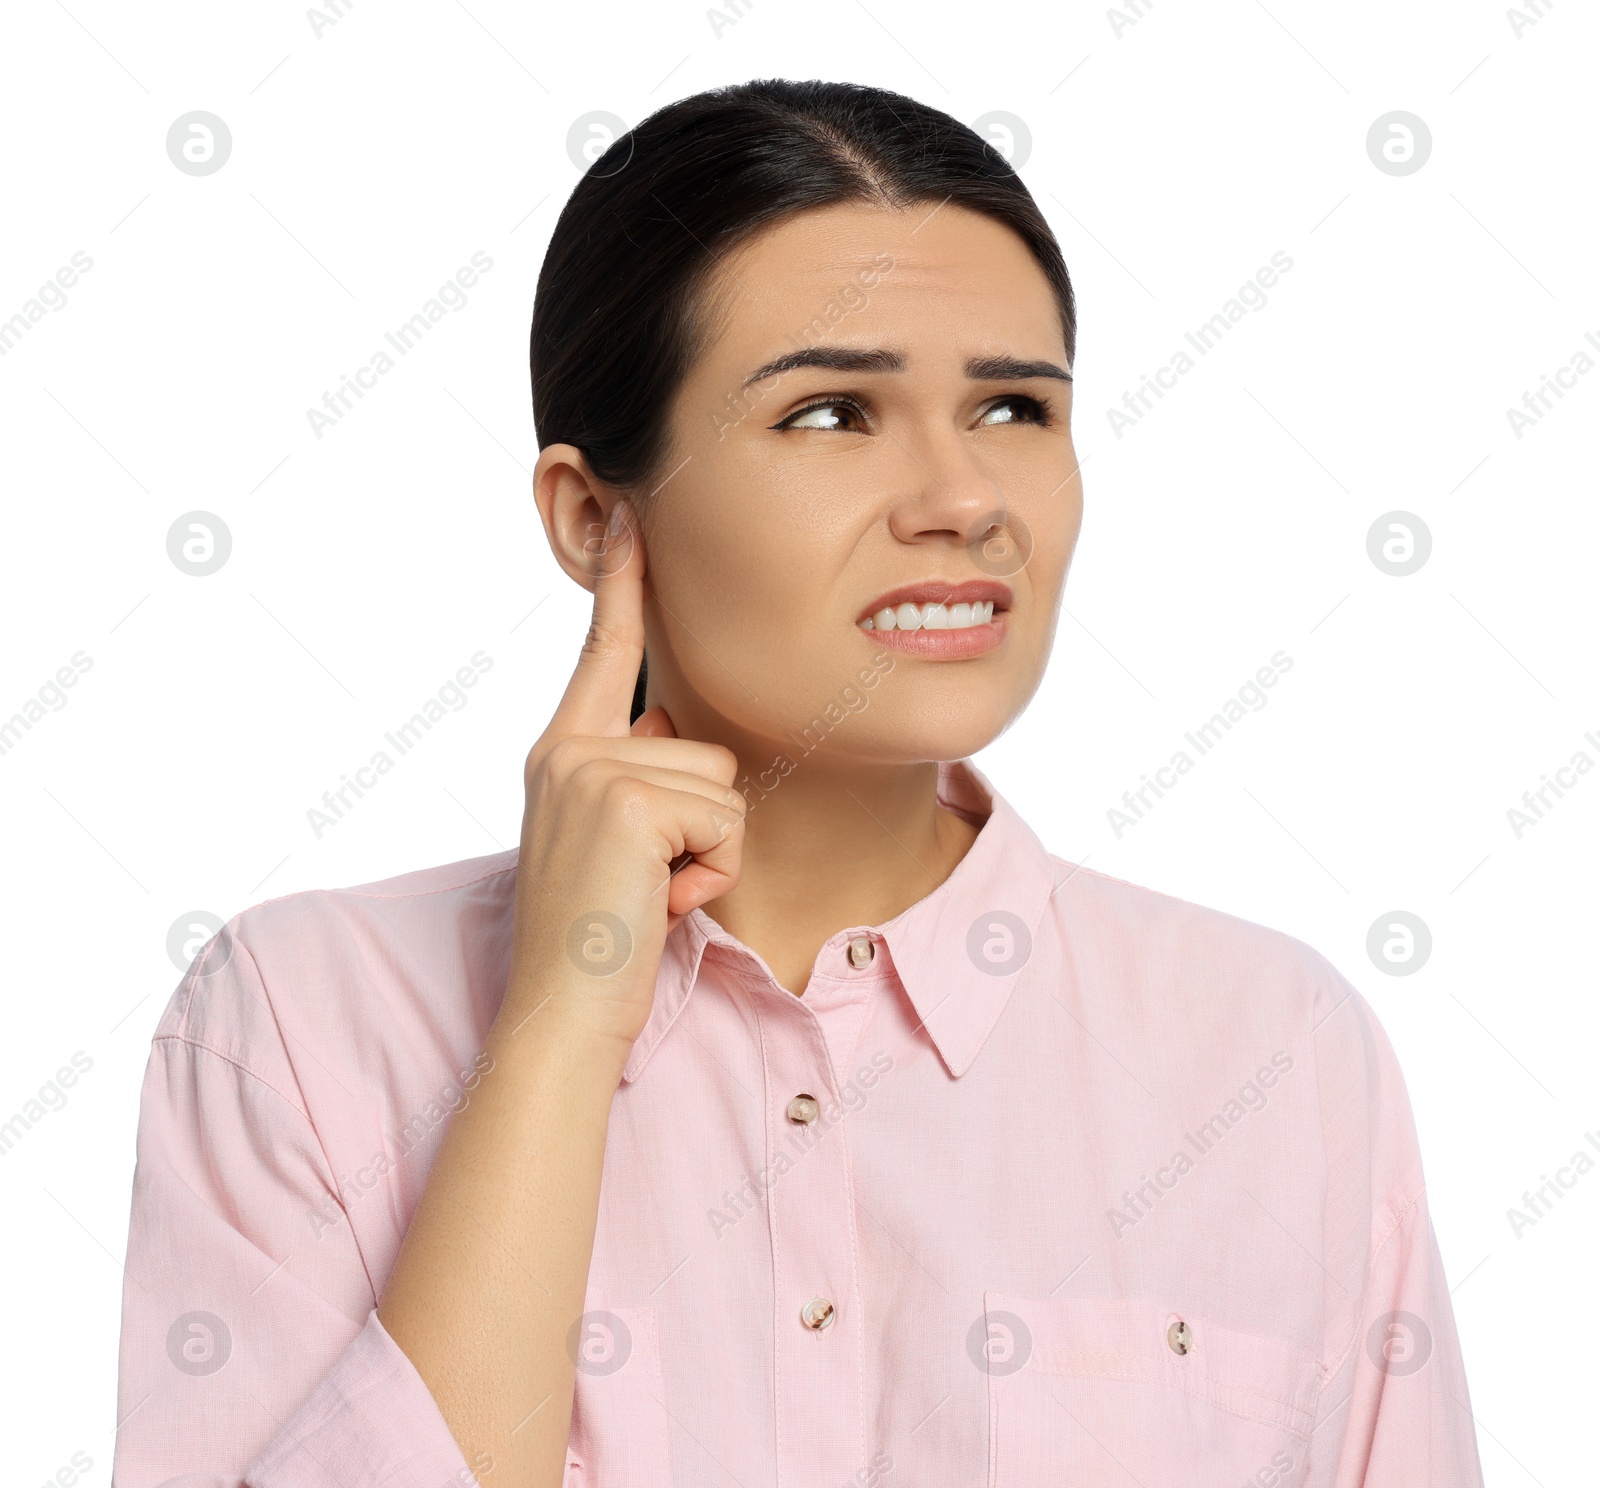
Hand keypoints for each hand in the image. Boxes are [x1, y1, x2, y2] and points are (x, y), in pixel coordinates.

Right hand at [501, 498, 745, 1060]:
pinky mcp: (628, 801)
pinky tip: (660, 903)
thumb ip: (635, 777)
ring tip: (651, 895)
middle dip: (703, 824)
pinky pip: (727, 819)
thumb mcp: (611, 844)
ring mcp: (593, 770)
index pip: (603, 654)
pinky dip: (712, 873)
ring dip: (709, 855)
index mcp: (561, 753)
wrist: (562, 1013)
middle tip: (646, 882)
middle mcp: (567, 750)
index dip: (620, 583)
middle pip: (705, 745)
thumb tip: (670, 727)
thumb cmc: (598, 941)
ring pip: (724, 785)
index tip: (630, 512)